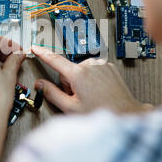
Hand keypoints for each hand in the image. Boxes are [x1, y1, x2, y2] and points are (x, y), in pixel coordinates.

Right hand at [32, 46, 151, 113]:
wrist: (125, 113)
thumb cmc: (100, 112)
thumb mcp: (71, 108)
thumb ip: (52, 94)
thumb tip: (40, 85)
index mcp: (78, 74)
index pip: (55, 60)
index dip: (43, 54)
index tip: (35, 48)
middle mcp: (90, 65)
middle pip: (68, 71)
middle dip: (69, 84)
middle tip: (78, 98)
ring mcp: (101, 65)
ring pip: (80, 71)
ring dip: (81, 82)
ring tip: (90, 96)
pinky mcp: (109, 67)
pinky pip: (93, 70)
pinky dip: (92, 80)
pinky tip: (98, 91)